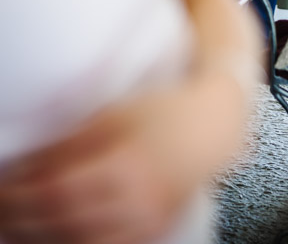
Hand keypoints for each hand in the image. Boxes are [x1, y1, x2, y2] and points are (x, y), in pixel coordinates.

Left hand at [0, 91, 206, 243]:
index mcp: (125, 165)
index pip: (55, 192)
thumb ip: (67, 145)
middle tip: (1, 212)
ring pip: (79, 243)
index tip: (0, 188)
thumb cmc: (162, 113)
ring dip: (41, 238)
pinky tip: (52, 235)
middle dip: (22, 220)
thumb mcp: (111, 116)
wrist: (211, 130)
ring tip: (17, 226)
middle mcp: (136, 201)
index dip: (18, 196)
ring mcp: (145, 224)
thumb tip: (22, 168)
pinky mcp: (150, 235)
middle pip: (62, 223)